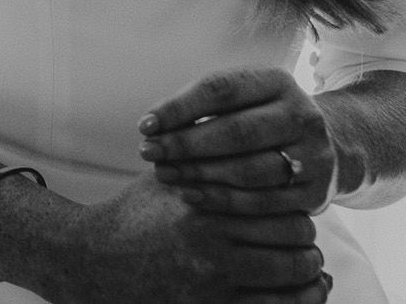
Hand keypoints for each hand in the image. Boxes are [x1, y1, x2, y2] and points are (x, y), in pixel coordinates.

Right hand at [47, 172, 328, 302]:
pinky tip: (305, 289)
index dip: (292, 196)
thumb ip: (199, 152)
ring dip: (308, 267)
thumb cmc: (135, 213)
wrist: (96, 260)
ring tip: (306, 260)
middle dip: (304, 233)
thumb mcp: (164, 175)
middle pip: (294, 234)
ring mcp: (214, 281)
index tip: (291, 196)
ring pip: (294, 273)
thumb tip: (237, 120)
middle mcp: (211, 242)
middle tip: (302, 232)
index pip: (276, 196)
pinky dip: (301, 298)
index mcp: (203, 203)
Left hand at [141, 66, 338, 217]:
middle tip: (148, 153)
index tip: (144, 125)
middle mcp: (302, 116)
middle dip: (185, 144)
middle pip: (236, 132)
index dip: (178, 107)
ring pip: (249, 171)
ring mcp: (314, 156)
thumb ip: (202, 106)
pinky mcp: (315, 194)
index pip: (221, 89)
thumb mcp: (242, 98)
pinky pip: (263, 203)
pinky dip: (222, 201)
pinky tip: (191, 196)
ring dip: (199, 175)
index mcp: (278, 82)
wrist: (322, 147)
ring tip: (164, 174)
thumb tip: (151, 126)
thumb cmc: (260, 118)